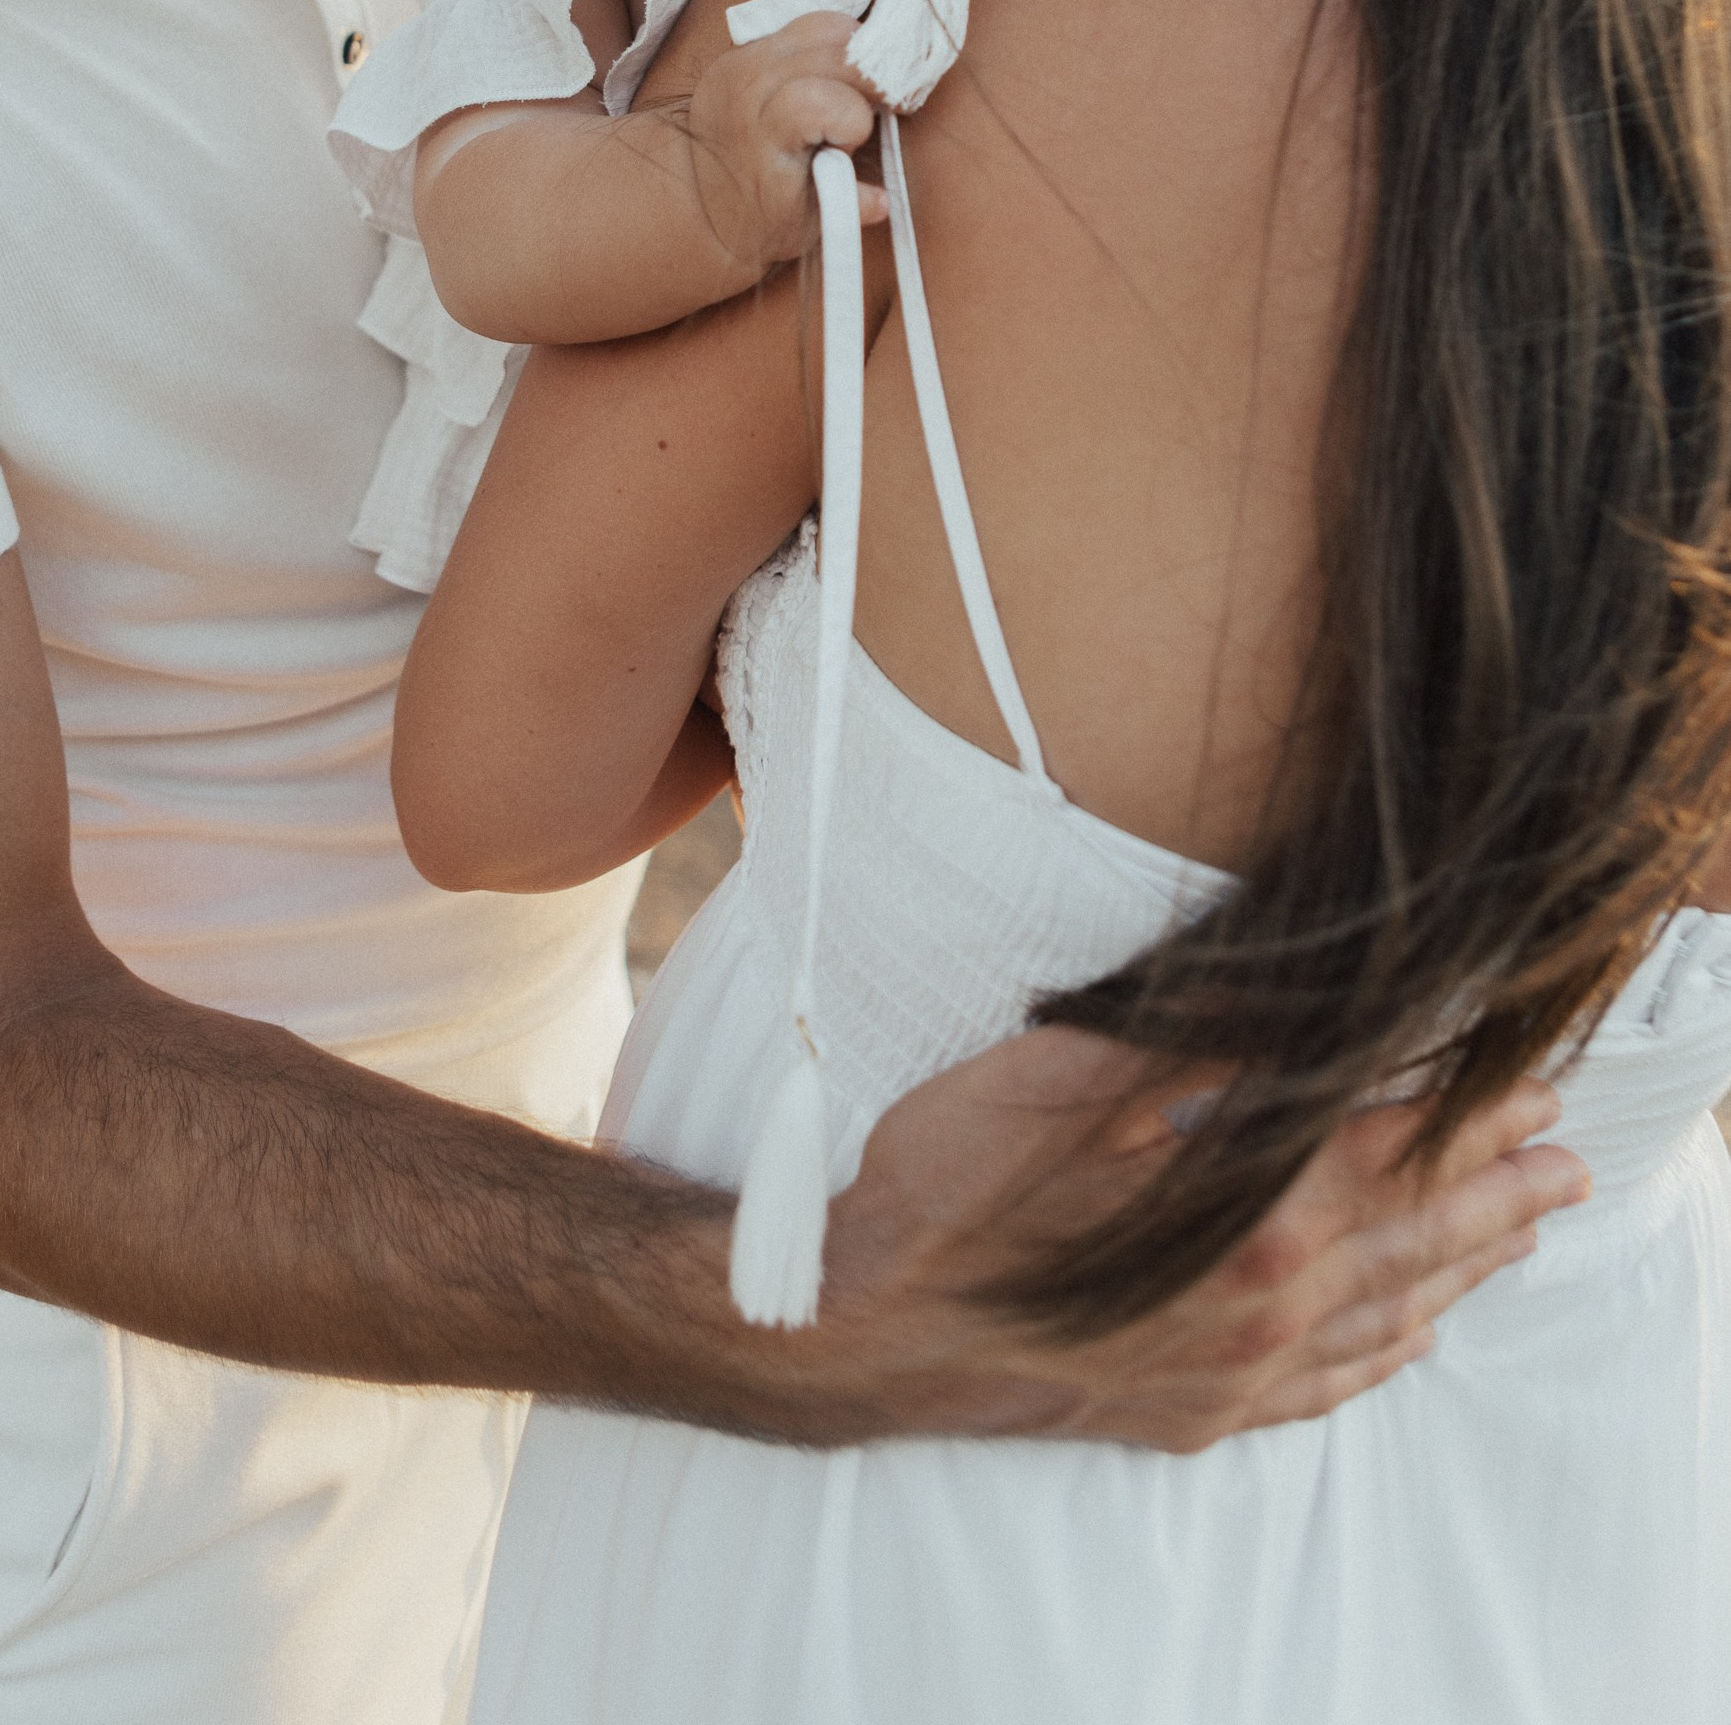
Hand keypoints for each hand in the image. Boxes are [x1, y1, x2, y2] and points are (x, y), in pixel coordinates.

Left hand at [683, 13, 887, 275]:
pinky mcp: (744, 47)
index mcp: (762, 136)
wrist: (694, 191)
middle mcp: (749, 89)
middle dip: (872, 80)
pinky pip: (805, 25)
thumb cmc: (757, 215)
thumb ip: (843, 208)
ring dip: (857, 52)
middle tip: (881, 109)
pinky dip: (833, 43)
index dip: (853, 121)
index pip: (822, 101)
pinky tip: (836, 74)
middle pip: (836, 55)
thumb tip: (881, 200)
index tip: (852, 145)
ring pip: (825, 26)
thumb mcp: (802, 227)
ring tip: (862, 88)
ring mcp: (743, 60)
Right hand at [810, 1023, 1589, 1451]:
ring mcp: (1232, 1373)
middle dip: (1499, 1192)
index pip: (1395, 1149)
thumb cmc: (952, 1186)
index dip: (1469, 1113)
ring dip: (1464, 1269)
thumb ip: (1199, 1050)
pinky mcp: (1191, 1414)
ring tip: (1522, 1234)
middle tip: (1567, 1159)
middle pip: (1416, 1238)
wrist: (858, 1324)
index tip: (1533, 1083)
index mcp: (1250, 1214)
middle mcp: (1266, 1305)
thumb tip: (1302, 1010)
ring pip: (1386, 1318)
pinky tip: (1411, 1336)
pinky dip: (1385, 1355)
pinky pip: (1325, 1391)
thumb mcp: (1072, 1079)